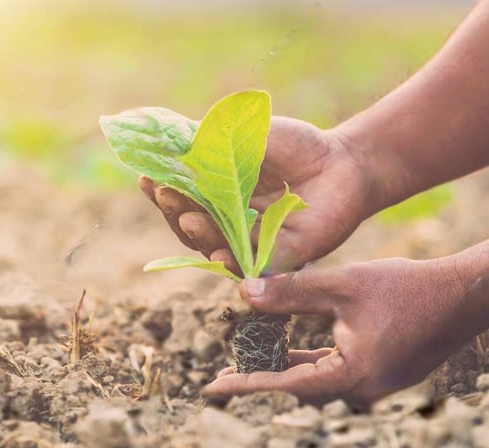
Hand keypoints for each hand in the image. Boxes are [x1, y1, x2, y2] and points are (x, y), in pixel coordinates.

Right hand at [140, 117, 380, 273]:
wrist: (343, 160)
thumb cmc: (293, 146)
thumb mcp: (241, 137)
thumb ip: (205, 142)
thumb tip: (162, 141)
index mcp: (215, 196)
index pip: (179, 199)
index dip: (160, 191)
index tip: (145, 177)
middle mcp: (228, 224)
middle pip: (190, 227)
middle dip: (174, 211)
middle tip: (165, 194)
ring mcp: (251, 245)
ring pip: (214, 248)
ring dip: (197, 235)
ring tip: (189, 218)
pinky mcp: (279, 261)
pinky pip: (251, 268)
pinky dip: (233, 265)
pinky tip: (218, 255)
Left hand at [203, 257, 480, 406]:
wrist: (465, 295)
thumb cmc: (406, 287)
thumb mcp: (342, 284)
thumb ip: (292, 291)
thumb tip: (243, 292)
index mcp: (351, 376)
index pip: (284, 385)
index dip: (245, 384)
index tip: (211, 388)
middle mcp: (362, 390)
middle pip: (298, 389)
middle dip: (261, 379)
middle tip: (224, 375)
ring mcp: (375, 385)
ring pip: (317, 381)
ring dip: (285, 370)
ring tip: (249, 363)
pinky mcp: (382, 373)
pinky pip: (335, 373)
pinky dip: (310, 361)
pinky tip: (290, 350)